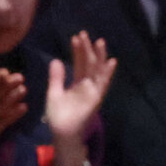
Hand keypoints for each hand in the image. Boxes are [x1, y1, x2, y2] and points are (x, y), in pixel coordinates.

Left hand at [45, 31, 115, 165]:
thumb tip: (55, 60)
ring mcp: (93, 90)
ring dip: (100, 57)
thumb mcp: (54, 93)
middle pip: (89, 63)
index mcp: (78, 82)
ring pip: (97, 70)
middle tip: (84, 33)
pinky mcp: (96, 98)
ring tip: (100, 42)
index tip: (76, 37)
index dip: (78, 50)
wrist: (62, 132)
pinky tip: (111, 62)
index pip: (79, 62)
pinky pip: (103, 84)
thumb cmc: (58, 115)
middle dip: (88, 49)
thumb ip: (56, 77)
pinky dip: (107, 73)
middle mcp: (87, 84)